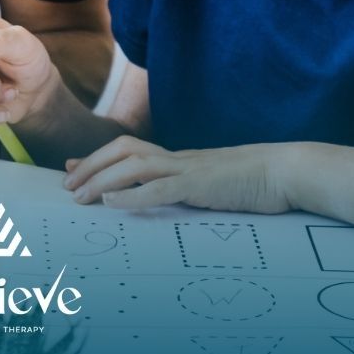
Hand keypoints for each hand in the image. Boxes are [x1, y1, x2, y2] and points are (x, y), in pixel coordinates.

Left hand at [62, 136, 296, 213]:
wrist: (287, 171)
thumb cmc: (256, 182)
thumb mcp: (215, 184)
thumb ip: (191, 187)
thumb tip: (172, 196)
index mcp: (180, 159)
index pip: (129, 149)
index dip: (96, 158)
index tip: (70, 167)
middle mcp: (178, 159)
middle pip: (122, 150)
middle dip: (91, 165)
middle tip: (67, 185)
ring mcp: (188, 169)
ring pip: (133, 165)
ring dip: (101, 179)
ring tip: (80, 197)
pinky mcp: (200, 186)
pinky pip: (159, 188)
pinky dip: (131, 195)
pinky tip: (111, 204)